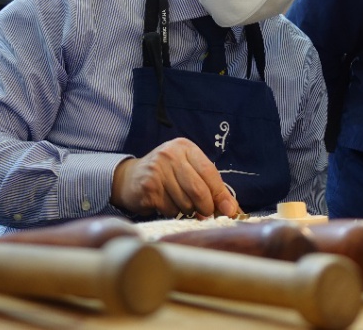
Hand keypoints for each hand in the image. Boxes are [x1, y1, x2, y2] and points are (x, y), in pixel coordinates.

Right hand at [110, 138, 239, 218]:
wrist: (131, 178)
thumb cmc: (167, 176)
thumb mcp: (189, 172)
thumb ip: (210, 186)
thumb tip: (232, 209)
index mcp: (185, 147)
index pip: (209, 172)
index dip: (221, 194)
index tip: (230, 210)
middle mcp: (170, 154)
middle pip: (198, 189)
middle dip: (206, 207)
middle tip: (204, 213)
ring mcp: (157, 170)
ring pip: (185, 203)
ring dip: (187, 211)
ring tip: (180, 203)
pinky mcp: (148, 187)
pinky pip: (170, 209)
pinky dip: (172, 212)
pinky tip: (165, 204)